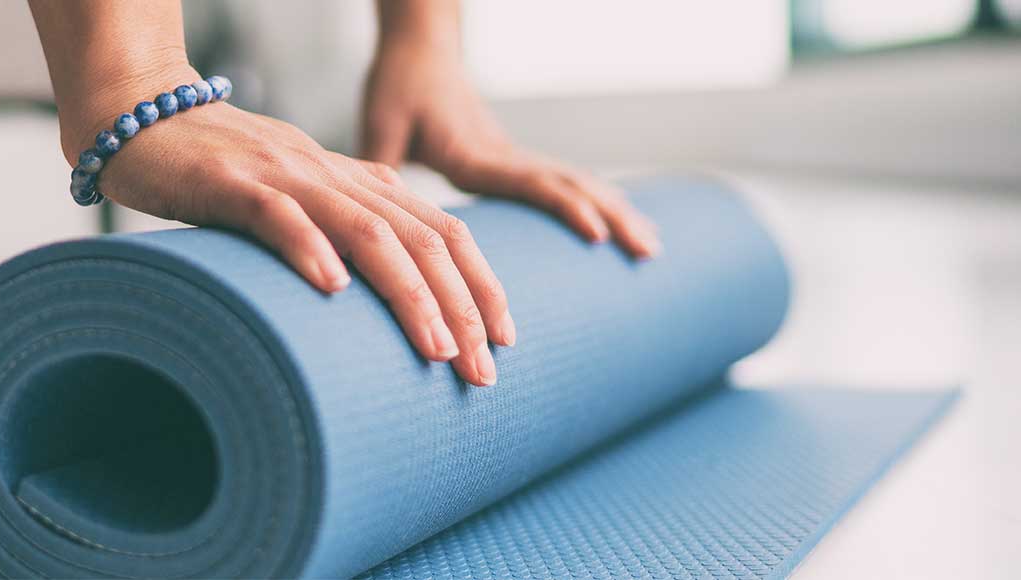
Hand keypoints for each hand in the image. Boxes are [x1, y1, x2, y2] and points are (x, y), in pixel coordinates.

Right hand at [75, 100, 512, 385]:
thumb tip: (370, 300)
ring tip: (435, 346)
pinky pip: (278, 214)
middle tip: (481, 370)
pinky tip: (332, 288)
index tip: (505, 339)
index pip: (441, 230)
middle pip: (419, 237)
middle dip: (462, 306)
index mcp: (354, 182)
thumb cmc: (215, 172)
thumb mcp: (293, 202)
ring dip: (408, 292)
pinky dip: (309, 248)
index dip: (480, 282)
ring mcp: (285, 176)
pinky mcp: (230, 182)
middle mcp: (333, 177)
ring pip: (367, 230)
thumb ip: (335, 233)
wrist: (141, 117)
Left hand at [361, 41, 661, 257]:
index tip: (597, 233)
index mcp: (474, 152)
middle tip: (649, 252)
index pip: (528, 180)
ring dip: (616, 212)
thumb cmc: (398, 84)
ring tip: (652, 247)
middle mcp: (503, 155)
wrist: (421, 48)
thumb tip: (368, 218)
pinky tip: (619, 225)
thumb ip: (377, 163)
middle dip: (611, 217)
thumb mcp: (380, 123)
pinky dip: (598, 203)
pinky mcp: (513, 160)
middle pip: (568, 185)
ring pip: (575, 183)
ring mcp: (514, 157)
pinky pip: (564, 182)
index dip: (563, 206)